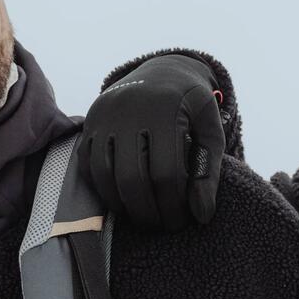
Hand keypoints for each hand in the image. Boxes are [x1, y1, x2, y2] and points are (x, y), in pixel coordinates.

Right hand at [78, 52, 225, 229]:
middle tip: (163, 227)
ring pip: (105, 175)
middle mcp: (128, 110)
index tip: (184, 222)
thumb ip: (208, 171)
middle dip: (148, 212)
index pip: (166, 172)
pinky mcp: (88, 123)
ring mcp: (103, 116)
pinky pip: (87, 165)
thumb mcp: (210, 129)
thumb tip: (202, 215)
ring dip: (123, 206)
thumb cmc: (191, 106)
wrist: (162, 72)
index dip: (174, 205)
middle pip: (132, 178)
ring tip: (145, 218)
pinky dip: (103, 189)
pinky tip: (124, 202)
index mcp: (164, 110)